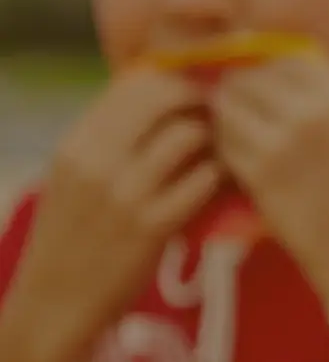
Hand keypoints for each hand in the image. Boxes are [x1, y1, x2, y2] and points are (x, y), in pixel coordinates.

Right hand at [0, 69, 220, 361]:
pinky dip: (219, 176)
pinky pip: (205, 179)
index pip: (134, 84)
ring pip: (190, 135)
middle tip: (215, 114)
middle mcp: (97, 162)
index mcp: (77, 144)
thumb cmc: (77, 231)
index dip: (174, 80)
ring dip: (214, 139)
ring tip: (217, 152)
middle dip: (199, 100)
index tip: (193, 91)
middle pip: (165, 98)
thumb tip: (163, 87)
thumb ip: (111, 135)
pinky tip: (219, 184)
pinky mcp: (154, 225)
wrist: (60, 297)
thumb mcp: (76, 174)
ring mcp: (126, 194)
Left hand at [210, 57, 328, 307]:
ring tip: (236, 134)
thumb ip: (326, 91)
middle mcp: (316, 107)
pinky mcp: (261, 170)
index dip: (266, 73)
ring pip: (229, 106)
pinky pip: (223, 142)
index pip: (284, 59)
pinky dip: (223, 147)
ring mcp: (286, 138)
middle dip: (239, 92)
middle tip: (238, 110)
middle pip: (250, 78)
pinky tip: (237, 159)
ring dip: (225, 118)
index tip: (260, 88)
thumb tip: (276, 65)